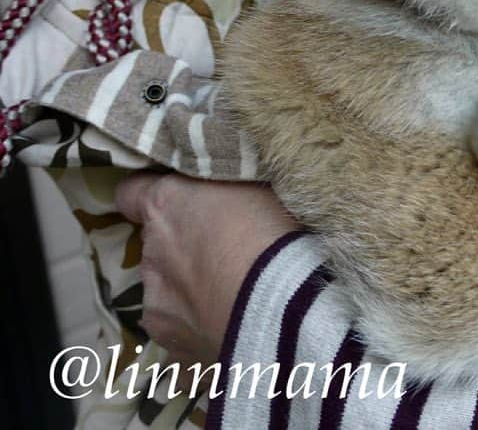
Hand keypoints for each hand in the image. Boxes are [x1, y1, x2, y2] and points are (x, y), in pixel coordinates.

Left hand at [115, 172, 298, 367]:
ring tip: (239, 299)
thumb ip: (222, 186)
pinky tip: (238, 332)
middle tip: (232, 254)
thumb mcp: (254, 182)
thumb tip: (219, 186)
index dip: (152, 197)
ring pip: (169, 297)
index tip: (176, 202)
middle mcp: (151, 258)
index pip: (131, 193)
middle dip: (186, 251)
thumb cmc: (277, 230)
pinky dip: (206, 336)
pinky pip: (187, 343)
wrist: (287, 305)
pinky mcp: (177, 354)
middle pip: (158, 249)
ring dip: (194, 295)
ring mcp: (159, 311)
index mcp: (164, 208)